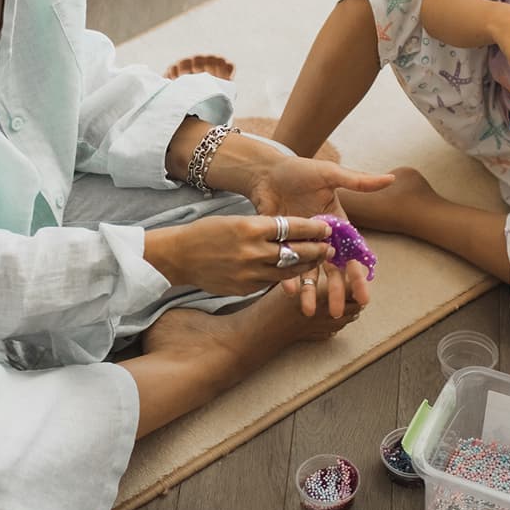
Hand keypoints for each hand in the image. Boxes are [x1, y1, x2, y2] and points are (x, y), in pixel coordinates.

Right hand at [144, 215, 335, 297]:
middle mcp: (252, 251)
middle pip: (296, 252)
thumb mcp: (236, 220)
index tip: (326, 229)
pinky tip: (294, 274)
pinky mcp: (245, 288)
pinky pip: (272, 283)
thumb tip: (292, 231)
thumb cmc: (208, 233)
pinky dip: (285, 278)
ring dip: (306, 267)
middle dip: (316, 250)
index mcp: (250, 227)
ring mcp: (249, 273)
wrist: (180, 256)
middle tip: (329, 248)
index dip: (312, 229)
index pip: (291, 227)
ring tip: (317, 262)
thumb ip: (263, 227)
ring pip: (288, 272)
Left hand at [246, 155, 394, 318]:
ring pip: (309, 274)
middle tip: (336, 313)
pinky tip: (288, 292)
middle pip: (332, 271)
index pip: (352, 255)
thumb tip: (391, 179)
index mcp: (337, 226)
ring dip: (310, 293)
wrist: (266, 172)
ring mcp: (300, 244)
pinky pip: (284, 267)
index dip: (358, 275)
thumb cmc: (300, 170)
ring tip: (308, 312)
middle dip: (336, 292)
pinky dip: (286, 279)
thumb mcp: (330, 174)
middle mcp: (320, 239)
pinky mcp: (280, 245)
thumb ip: (358, 181)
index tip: (363, 294)